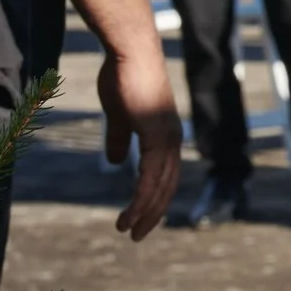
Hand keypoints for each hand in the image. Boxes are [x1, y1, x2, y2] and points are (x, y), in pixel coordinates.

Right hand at [98, 46, 180, 240]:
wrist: (130, 54)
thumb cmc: (123, 79)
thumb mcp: (119, 115)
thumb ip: (121, 138)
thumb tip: (118, 162)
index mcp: (165, 135)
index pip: (165, 176)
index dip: (154, 198)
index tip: (140, 219)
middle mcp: (172, 139)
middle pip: (167, 186)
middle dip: (153, 213)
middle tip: (136, 236)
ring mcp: (167, 137)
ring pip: (160, 185)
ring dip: (144, 211)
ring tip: (128, 231)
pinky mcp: (157, 134)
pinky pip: (151, 174)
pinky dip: (142, 197)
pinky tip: (131, 212)